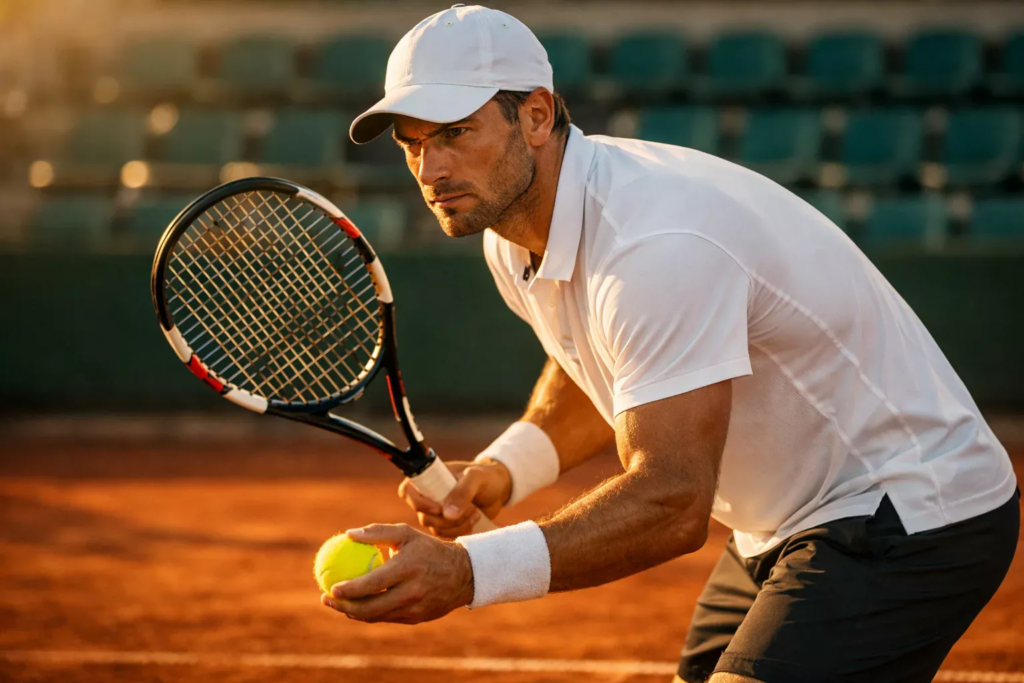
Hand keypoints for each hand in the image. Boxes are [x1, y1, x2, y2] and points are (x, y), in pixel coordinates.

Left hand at [321, 523, 473, 623]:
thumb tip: (348, 534)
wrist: (463, 573)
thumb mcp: (406, 533)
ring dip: (353, 613)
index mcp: (407, 568)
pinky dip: (370, 614)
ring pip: (376, 616)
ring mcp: (415, 608)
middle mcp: (412, 591)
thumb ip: (377, 532)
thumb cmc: (428, 549)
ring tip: (337, 604)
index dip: (348, 590)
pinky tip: (357, 606)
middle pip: (370, 608)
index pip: (372, 584)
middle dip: (343, 608)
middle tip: (327, 599)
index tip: (329, 588)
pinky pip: (387, 618)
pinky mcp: (417, 618)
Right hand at [398, 458, 511, 537]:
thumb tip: (447, 515)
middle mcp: (429, 496)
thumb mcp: (476, 478)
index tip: (439, 508)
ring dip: (456, 525)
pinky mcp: (447, 525)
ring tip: (475, 512)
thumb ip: (462, 492)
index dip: (418, 503)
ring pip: (435, 528)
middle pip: (423, 516)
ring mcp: (437, 512)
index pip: (407, 491)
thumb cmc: (485, 476)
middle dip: (446, 518)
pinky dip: (461, 531)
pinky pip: (445, 535)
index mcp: (429, 478)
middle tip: (469, 508)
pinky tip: (475, 520)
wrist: (499, 488)